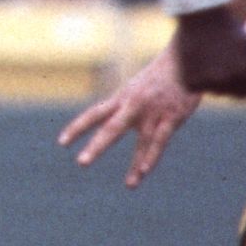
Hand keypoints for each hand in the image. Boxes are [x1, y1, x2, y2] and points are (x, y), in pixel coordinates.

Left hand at [58, 46, 201, 187]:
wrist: (184, 60)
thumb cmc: (157, 77)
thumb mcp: (133, 88)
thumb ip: (121, 105)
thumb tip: (107, 118)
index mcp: (121, 99)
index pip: (93, 114)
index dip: (77, 128)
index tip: (61, 143)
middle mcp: (133, 105)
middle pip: (111, 128)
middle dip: (97, 146)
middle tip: (81, 163)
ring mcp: (153, 112)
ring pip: (141, 140)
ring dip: (135, 164)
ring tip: (129, 185)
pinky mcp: (172, 117)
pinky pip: (161, 140)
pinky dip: (153, 156)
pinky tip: (146, 171)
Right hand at [173, 7, 245, 104]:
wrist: (199, 15)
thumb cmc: (232, 31)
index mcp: (245, 69)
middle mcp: (225, 79)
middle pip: (240, 96)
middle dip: (240, 82)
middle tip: (232, 60)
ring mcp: (206, 82)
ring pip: (220, 93)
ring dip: (221, 82)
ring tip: (216, 58)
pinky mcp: (190, 83)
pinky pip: (202, 91)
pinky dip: (202, 81)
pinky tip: (202, 63)